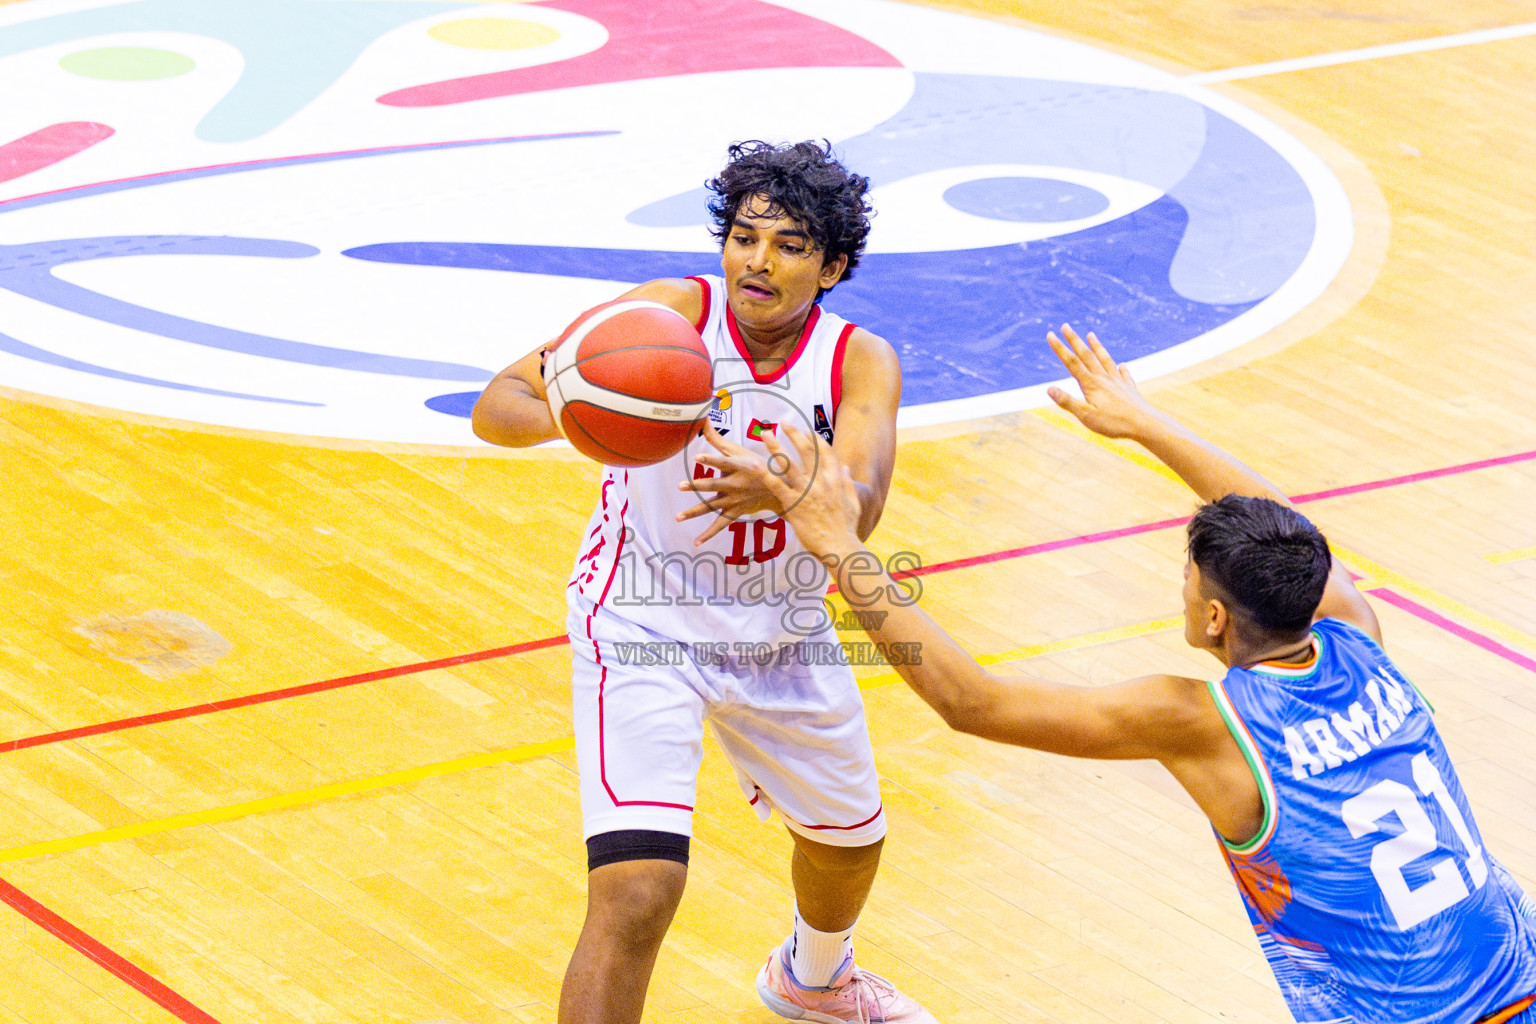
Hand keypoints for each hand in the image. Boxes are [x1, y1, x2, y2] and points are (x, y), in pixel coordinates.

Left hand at [675, 423, 788, 544]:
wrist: (778, 489)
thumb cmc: (754, 464)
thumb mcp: (739, 450)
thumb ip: (717, 439)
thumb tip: (703, 418)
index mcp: (739, 466)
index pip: (723, 461)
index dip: (712, 458)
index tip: (698, 456)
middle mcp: (735, 484)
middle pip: (714, 485)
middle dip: (698, 485)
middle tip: (681, 486)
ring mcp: (734, 500)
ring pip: (712, 506)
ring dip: (695, 512)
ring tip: (679, 517)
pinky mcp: (734, 512)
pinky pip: (720, 525)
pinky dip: (709, 534)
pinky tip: (697, 542)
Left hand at [757, 425, 862, 558]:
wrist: (839, 546)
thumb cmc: (846, 528)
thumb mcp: (853, 503)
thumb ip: (848, 483)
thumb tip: (846, 467)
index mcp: (835, 480)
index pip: (826, 453)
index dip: (815, 439)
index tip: (807, 430)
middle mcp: (821, 482)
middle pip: (806, 452)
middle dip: (794, 435)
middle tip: (783, 422)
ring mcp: (806, 492)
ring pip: (789, 464)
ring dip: (776, 447)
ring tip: (765, 434)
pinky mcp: (793, 504)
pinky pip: (776, 485)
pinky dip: (764, 473)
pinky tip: (754, 463)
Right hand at [1046, 324, 1161, 439]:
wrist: (1144, 424)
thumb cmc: (1114, 424)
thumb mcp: (1086, 416)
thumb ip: (1067, 402)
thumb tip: (1049, 389)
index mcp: (1091, 385)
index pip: (1071, 363)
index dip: (1060, 348)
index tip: (1050, 334)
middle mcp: (1104, 379)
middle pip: (1086, 355)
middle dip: (1074, 340)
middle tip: (1066, 326)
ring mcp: (1118, 382)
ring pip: (1105, 359)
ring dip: (1096, 346)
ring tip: (1091, 335)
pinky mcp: (1129, 389)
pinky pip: (1124, 374)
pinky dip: (1121, 368)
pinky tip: (1122, 365)